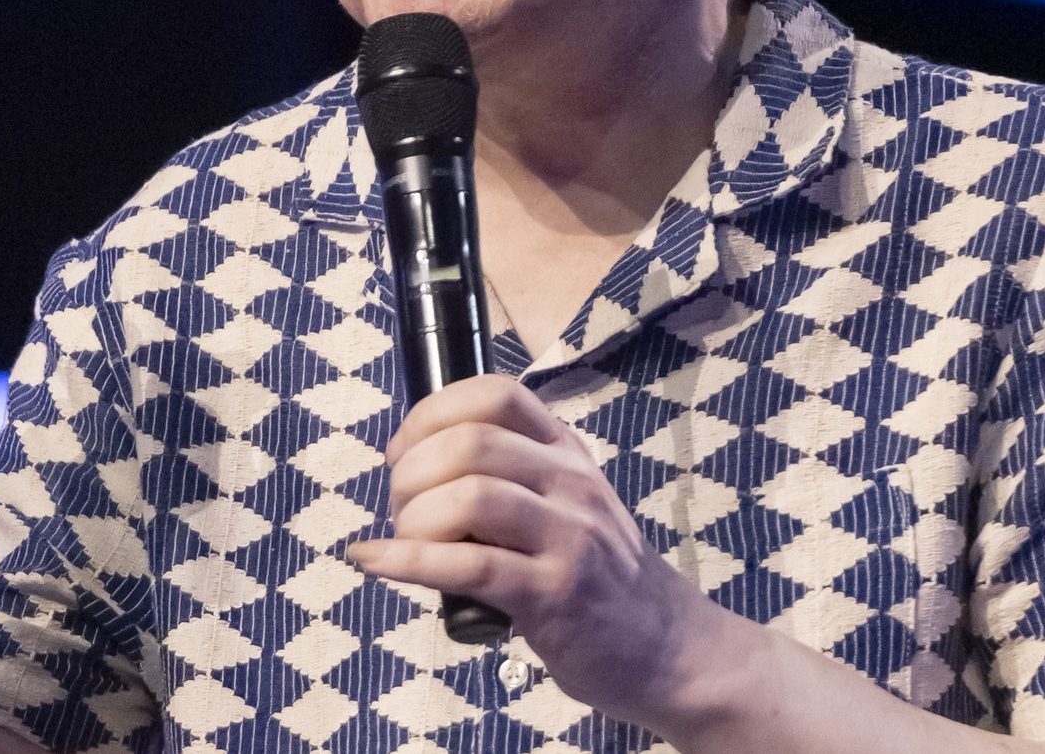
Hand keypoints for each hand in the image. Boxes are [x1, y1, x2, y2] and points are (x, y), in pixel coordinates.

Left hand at [346, 375, 737, 734]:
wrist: (669, 649)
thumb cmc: (601, 577)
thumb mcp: (570, 506)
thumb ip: (514, 478)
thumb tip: (418, 465)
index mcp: (567, 453)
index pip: (495, 395)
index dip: (431, 413)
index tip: (403, 452)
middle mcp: (571, 483)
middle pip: (470, 443)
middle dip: (411, 472)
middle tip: (399, 509)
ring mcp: (568, 538)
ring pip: (468, 498)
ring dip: (412, 519)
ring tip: (404, 542)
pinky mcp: (554, 595)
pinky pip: (467, 566)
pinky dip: (405, 562)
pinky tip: (375, 563)